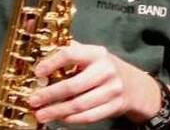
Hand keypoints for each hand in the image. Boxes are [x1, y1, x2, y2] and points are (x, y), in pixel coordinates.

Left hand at [27, 41, 161, 125]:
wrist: (136, 85)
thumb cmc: (105, 69)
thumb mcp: (93, 55)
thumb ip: (72, 51)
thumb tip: (41, 48)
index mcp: (97, 53)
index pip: (71, 54)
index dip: (51, 63)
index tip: (37, 73)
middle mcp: (106, 70)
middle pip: (73, 85)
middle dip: (49, 95)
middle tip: (34, 100)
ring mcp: (113, 89)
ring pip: (79, 104)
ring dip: (57, 111)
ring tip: (41, 114)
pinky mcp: (116, 105)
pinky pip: (89, 116)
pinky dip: (72, 120)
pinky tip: (60, 119)